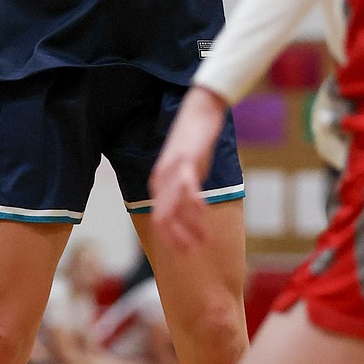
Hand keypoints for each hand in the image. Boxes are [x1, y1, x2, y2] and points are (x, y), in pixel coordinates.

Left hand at [150, 87, 227, 249]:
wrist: (199, 112)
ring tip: (204, 240)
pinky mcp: (185, 161)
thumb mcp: (187, 170)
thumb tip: (191, 209)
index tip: (187, 252)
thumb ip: (185, 189)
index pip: (159, 219)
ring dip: (189, 227)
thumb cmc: (195, 142)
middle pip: (162, 219)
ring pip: (173, 208)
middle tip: (194, 252)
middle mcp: (160, 180)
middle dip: (177, 239)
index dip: (172, 238)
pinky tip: (205, 214)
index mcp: (158, 184)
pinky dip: (194, 206)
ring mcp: (171, 171)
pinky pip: (187, 189)